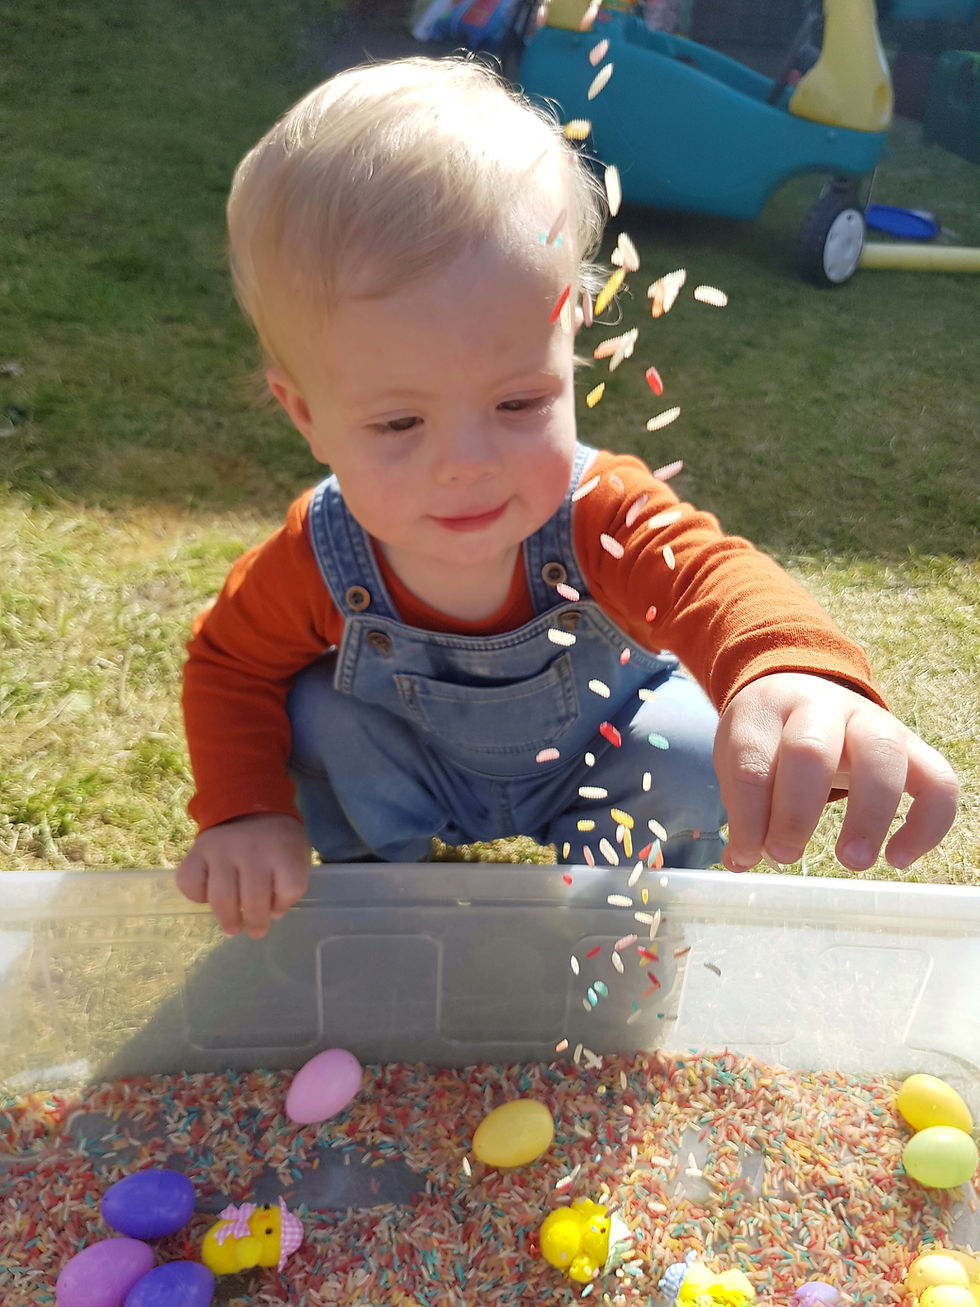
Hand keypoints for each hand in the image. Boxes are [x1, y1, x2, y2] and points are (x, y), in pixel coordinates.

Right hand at [176, 813, 310, 938]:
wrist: (248, 805)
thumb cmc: (276, 840)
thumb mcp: (296, 854)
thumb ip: (290, 882)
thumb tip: (273, 913)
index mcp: (283, 849)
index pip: (289, 887)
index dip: (284, 903)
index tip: (277, 908)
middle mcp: (251, 849)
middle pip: (254, 898)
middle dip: (256, 922)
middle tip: (256, 932)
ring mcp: (221, 849)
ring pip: (222, 896)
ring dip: (227, 918)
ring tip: (232, 927)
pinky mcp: (197, 851)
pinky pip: (190, 882)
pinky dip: (197, 896)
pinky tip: (207, 897)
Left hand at [713, 672, 958, 873]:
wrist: (803, 694)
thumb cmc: (769, 740)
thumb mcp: (741, 759)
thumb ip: (744, 806)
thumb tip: (742, 861)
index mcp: (768, 708)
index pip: (751, 759)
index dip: (748, 815)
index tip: (746, 853)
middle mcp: (822, 706)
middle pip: (811, 751)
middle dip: (795, 812)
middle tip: (784, 856)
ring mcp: (871, 720)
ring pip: (882, 755)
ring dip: (868, 816)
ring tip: (851, 861)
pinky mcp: (912, 745)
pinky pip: (938, 780)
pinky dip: (927, 824)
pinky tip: (897, 859)